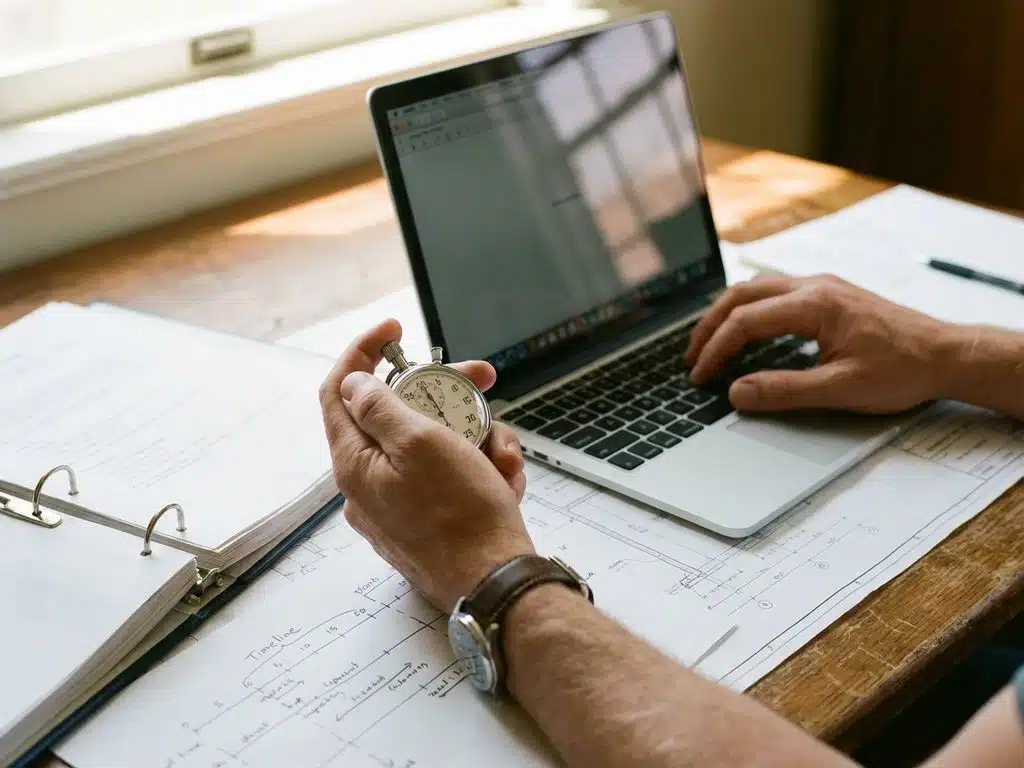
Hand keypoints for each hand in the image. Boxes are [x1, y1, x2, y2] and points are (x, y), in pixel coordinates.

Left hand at [319, 319, 534, 610]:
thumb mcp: (421, 443)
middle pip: (397, 416)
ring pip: (433, 446)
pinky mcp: (427, 523)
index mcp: (355, 463)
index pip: (339, 391)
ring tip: (503, 453)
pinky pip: (448, 478)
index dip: (362, 352)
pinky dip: (478, 469)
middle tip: (481, 380)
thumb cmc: (462, 517)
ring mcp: (397, 506)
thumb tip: (352, 383)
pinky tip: (504, 480)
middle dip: (445, 395)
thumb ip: (379, 407)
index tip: (395, 329)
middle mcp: (368, 486)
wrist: (496, 583)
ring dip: (473, 437)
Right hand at [684, 274, 955, 413]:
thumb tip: (737, 393)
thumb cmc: (903, 369)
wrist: (947, 355)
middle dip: (710, 326)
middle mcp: (815, 286)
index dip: (716, 350)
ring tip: (709, 344)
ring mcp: (822, 287)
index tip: (700, 376)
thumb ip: (783, 390)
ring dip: (727, 315)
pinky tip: (746, 332)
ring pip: (757, 290)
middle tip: (691, 358)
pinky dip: (749, 311)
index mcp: (814, 303)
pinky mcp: (830, 295)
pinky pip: (775, 294)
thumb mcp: (840, 389)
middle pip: (742, 295)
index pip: (745, 321)